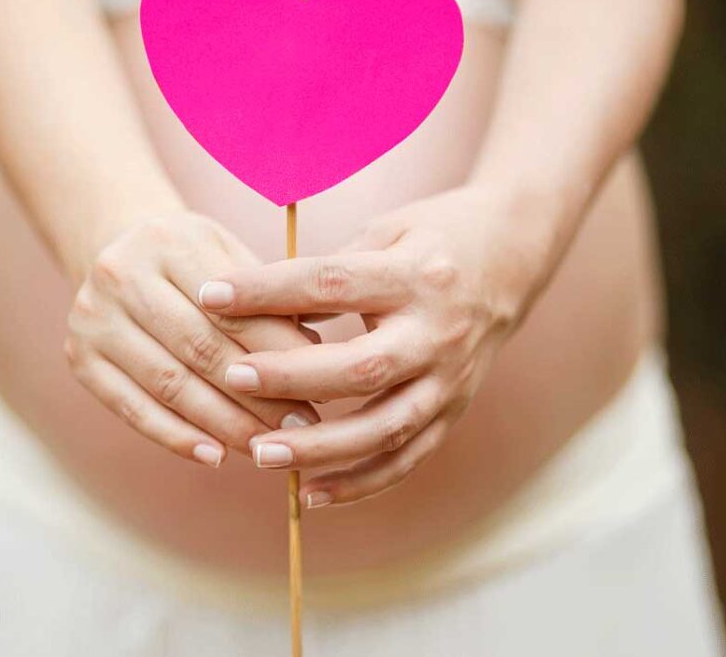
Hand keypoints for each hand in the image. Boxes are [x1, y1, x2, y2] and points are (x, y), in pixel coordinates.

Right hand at [65, 212, 320, 467]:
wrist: (116, 248)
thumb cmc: (194, 262)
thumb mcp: (230, 256)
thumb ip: (269, 302)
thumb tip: (317, 359)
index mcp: (169, 241)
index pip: (232, 308)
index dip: (278, 353)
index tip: (322, 386)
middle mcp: (122, 275)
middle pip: (200, 349)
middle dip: (257, 395)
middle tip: (302, 428)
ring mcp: (93, 318)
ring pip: (170, 384)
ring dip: (224, 423)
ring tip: (267, 447)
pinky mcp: (79, 358)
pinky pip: (133, 408)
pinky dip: (176, 437)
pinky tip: (215, 456)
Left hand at [198, 186, 561, 505]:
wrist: (515, 256)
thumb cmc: (433, 236)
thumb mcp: (386, 231)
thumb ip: (329, 269)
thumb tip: (254, 306)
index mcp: (417, 276)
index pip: (332, 283)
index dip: (269, 290)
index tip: (210, 295)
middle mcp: (438, 333)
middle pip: (361, 366)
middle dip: (291, 377)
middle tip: (230, 377)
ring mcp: (450, 379)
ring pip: (384, 427)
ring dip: (320, 448)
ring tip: (259, 453)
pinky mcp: (454, 410)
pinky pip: (407, 459)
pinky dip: (359, 483)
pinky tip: (308, 495)